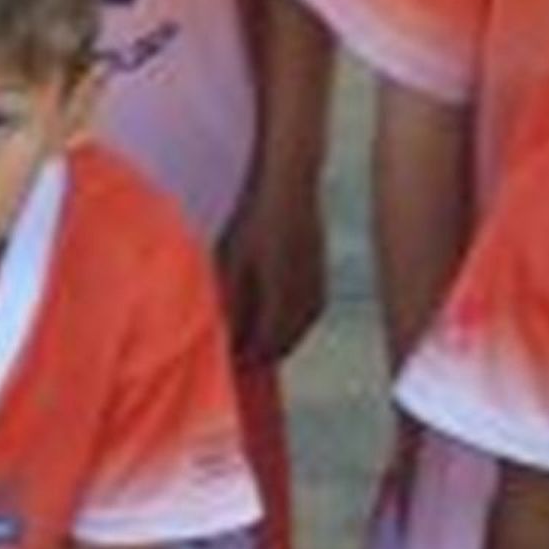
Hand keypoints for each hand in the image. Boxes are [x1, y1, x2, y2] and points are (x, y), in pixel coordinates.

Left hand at [215, 170, 328, 371]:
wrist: (290, 186)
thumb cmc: (253, 221)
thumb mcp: (233, 263)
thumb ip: (232, 305)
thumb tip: (228, 340)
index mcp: (282, 301)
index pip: (264, 349)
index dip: (244, 360)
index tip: (226, 362)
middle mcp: (306, 302)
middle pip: (282, 346)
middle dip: (259, 354)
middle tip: (235, 355)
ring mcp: (318, 290)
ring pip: (296, 332)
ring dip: (275, 341)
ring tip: (249, 339)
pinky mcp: (322, 278)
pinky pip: (306, 316)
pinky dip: (288, 325)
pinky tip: (272, 318)